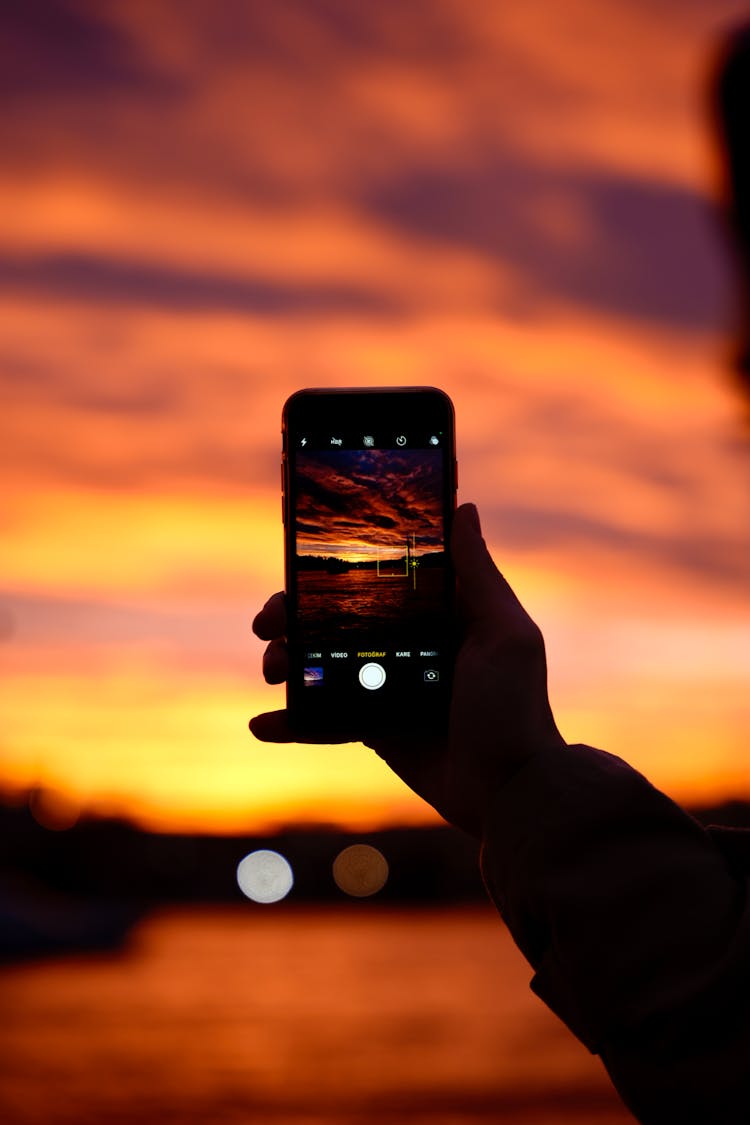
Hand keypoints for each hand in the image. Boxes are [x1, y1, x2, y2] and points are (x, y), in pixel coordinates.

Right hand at [250, 503, 565, 837]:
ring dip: (284, 662)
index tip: (298, 553)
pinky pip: (323, 719)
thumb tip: (464, 508)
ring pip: (320, 664)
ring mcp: (386, 686)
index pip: (377, 578)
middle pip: (336, 618)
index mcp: (436, 615)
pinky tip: (261, 724)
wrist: (509, 792)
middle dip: (294, 615)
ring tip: (271, 669)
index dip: (336, 566)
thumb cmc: (515, 707)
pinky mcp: (373, 728)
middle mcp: (407, 644)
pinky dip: (291, 722)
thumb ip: (478, 575)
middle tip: (268, 621)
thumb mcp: (504, 634)